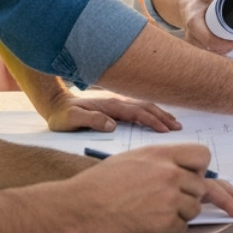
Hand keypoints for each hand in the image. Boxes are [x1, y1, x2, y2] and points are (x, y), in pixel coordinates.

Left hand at [42, 90, 181, 133]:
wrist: (55, 104)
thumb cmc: (62, 115)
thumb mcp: (71, 119)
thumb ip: (91, 120)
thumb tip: (112, 125)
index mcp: (110, 106)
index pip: (136, 113)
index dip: (152, 121)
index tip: (165, 130)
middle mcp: (116, 102)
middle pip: (146, 107)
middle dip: (163, 117)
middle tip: (178, 128)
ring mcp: (117, 104)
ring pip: (144, 106)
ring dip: (160, 113)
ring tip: (174, 123)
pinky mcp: (115, 108)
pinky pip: (138, 108)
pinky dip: (152, 112)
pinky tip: (157, 118)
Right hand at [65, 143, 210, 232]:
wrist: (77, 209)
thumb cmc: (99, 184)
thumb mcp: (132, 159)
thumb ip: (161, 162)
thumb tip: (182, 170)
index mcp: (161, 154)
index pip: (202, 156)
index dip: (199, 169)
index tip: (191, 177)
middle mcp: (169, 174)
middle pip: (200, 187)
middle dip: (186, 195)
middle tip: (162, 201)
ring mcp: (169, 199)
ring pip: (193, 209)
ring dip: (178, 214)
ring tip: (150, 213)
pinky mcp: (164, 224)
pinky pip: (181, 229)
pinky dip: (167, 231)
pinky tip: (146, 225)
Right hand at [179, 0, 232, 54]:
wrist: (184, 7)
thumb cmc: (198, 1)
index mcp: (193, 22)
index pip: (210, 40)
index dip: (226, 44)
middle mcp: (190, 35)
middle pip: (212, 49)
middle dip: (228, 48)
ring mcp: (192, 43)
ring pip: (211, 53)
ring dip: (225, 50)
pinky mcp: (195, 47)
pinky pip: (208, 53)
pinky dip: (219, 51)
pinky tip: (227, 47)